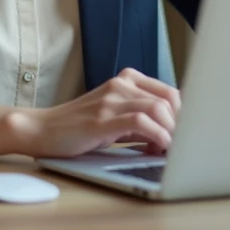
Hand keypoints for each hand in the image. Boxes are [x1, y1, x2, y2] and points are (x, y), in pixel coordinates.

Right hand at [12, 68, 181, 157]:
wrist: (41, 130)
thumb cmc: (79, 128)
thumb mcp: (115, 117)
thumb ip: (142, 121)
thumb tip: (175, 136)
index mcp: (126, 80)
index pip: (170, 91)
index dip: (185, 115)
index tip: (187, 135)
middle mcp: (120, 84)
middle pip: (169, 98)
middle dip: (181, 124)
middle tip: (181, 146)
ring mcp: (110, 100)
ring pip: (157, 108)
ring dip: (171, 132)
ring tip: (170, 150)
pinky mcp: (101, 119)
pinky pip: (139, 122)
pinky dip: (156, 136)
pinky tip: (157, 148)